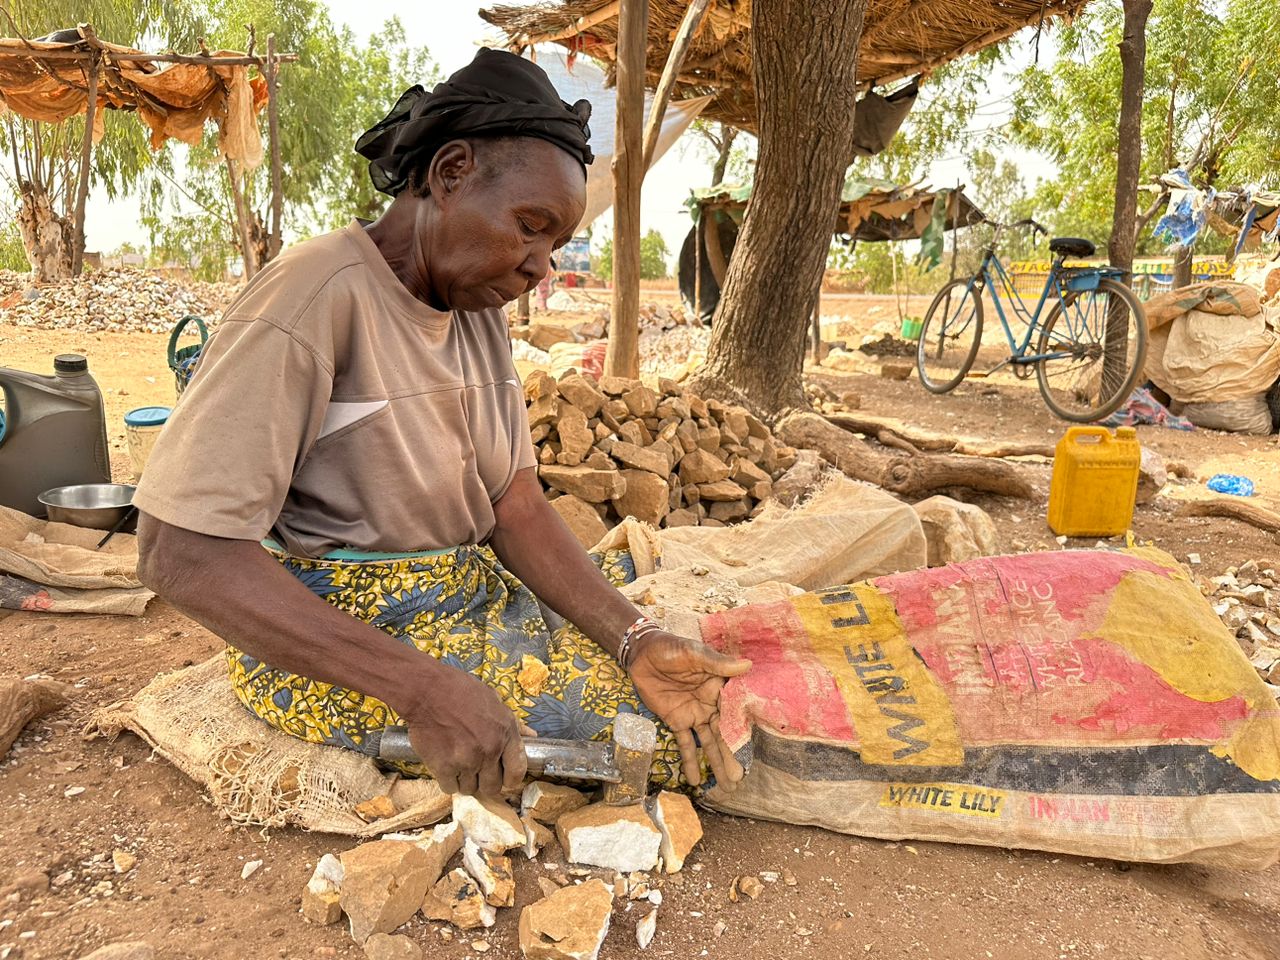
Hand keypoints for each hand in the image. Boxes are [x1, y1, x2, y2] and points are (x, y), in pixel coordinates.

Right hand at [395, 662, 525, 797]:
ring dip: (465, 781)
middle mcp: (490, 750)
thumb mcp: (494, 701)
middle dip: (485, 782)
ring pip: (470, 789)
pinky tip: (445, 767)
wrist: (427, 691)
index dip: (511, 779)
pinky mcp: (444, 767)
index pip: (517, 771)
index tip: (504, 778)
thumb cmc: (461, 691)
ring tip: (459, 766)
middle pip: (493, 787)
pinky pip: (450, 787)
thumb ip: (513, 723)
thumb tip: (531, 736)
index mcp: (506, 732)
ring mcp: (467, 761)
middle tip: (477, 772)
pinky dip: (448, 781)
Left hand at [626, 631, 751, 788]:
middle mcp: (710, 704)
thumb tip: (747, 665)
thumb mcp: (694, 653)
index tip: (751, 752)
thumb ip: (717, 663)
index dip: (742, 732)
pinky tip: (694, 780)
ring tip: (726, 786)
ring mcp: (694, 714)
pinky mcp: (676, 720)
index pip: (735, 712)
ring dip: (715, 763)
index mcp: (720, 687)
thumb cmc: (672, 647)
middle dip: (730, 756)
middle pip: (723, 733)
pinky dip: (689, 761)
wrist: (643, 653)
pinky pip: (684, 743)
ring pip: (707, 742)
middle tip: (738, 780)